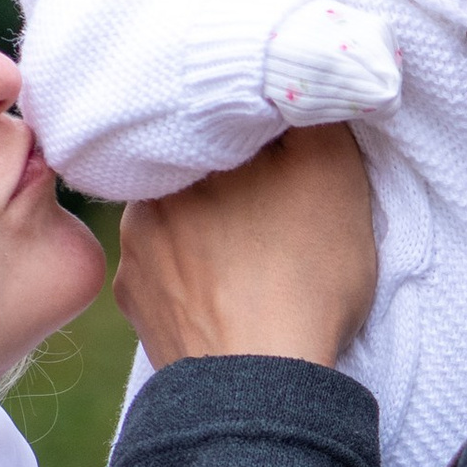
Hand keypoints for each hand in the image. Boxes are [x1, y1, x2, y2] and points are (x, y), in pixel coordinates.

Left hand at [114, 122, 377, 369]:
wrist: (259, 388)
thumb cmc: (303, 275)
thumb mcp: (333, 172)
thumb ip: (311, 110)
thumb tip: (291, 77)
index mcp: (186, 154)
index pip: (219, 120)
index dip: (255, 131)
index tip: (282, 150)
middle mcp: (144, 198)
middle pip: (195, 170)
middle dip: (229, 180)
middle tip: (273, 204)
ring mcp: (133, 256)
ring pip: (177, 221)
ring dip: (207, 228)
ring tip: (252, 254)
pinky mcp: (136, 306)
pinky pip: (165, 273)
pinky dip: (193, 277)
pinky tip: (228, 291)